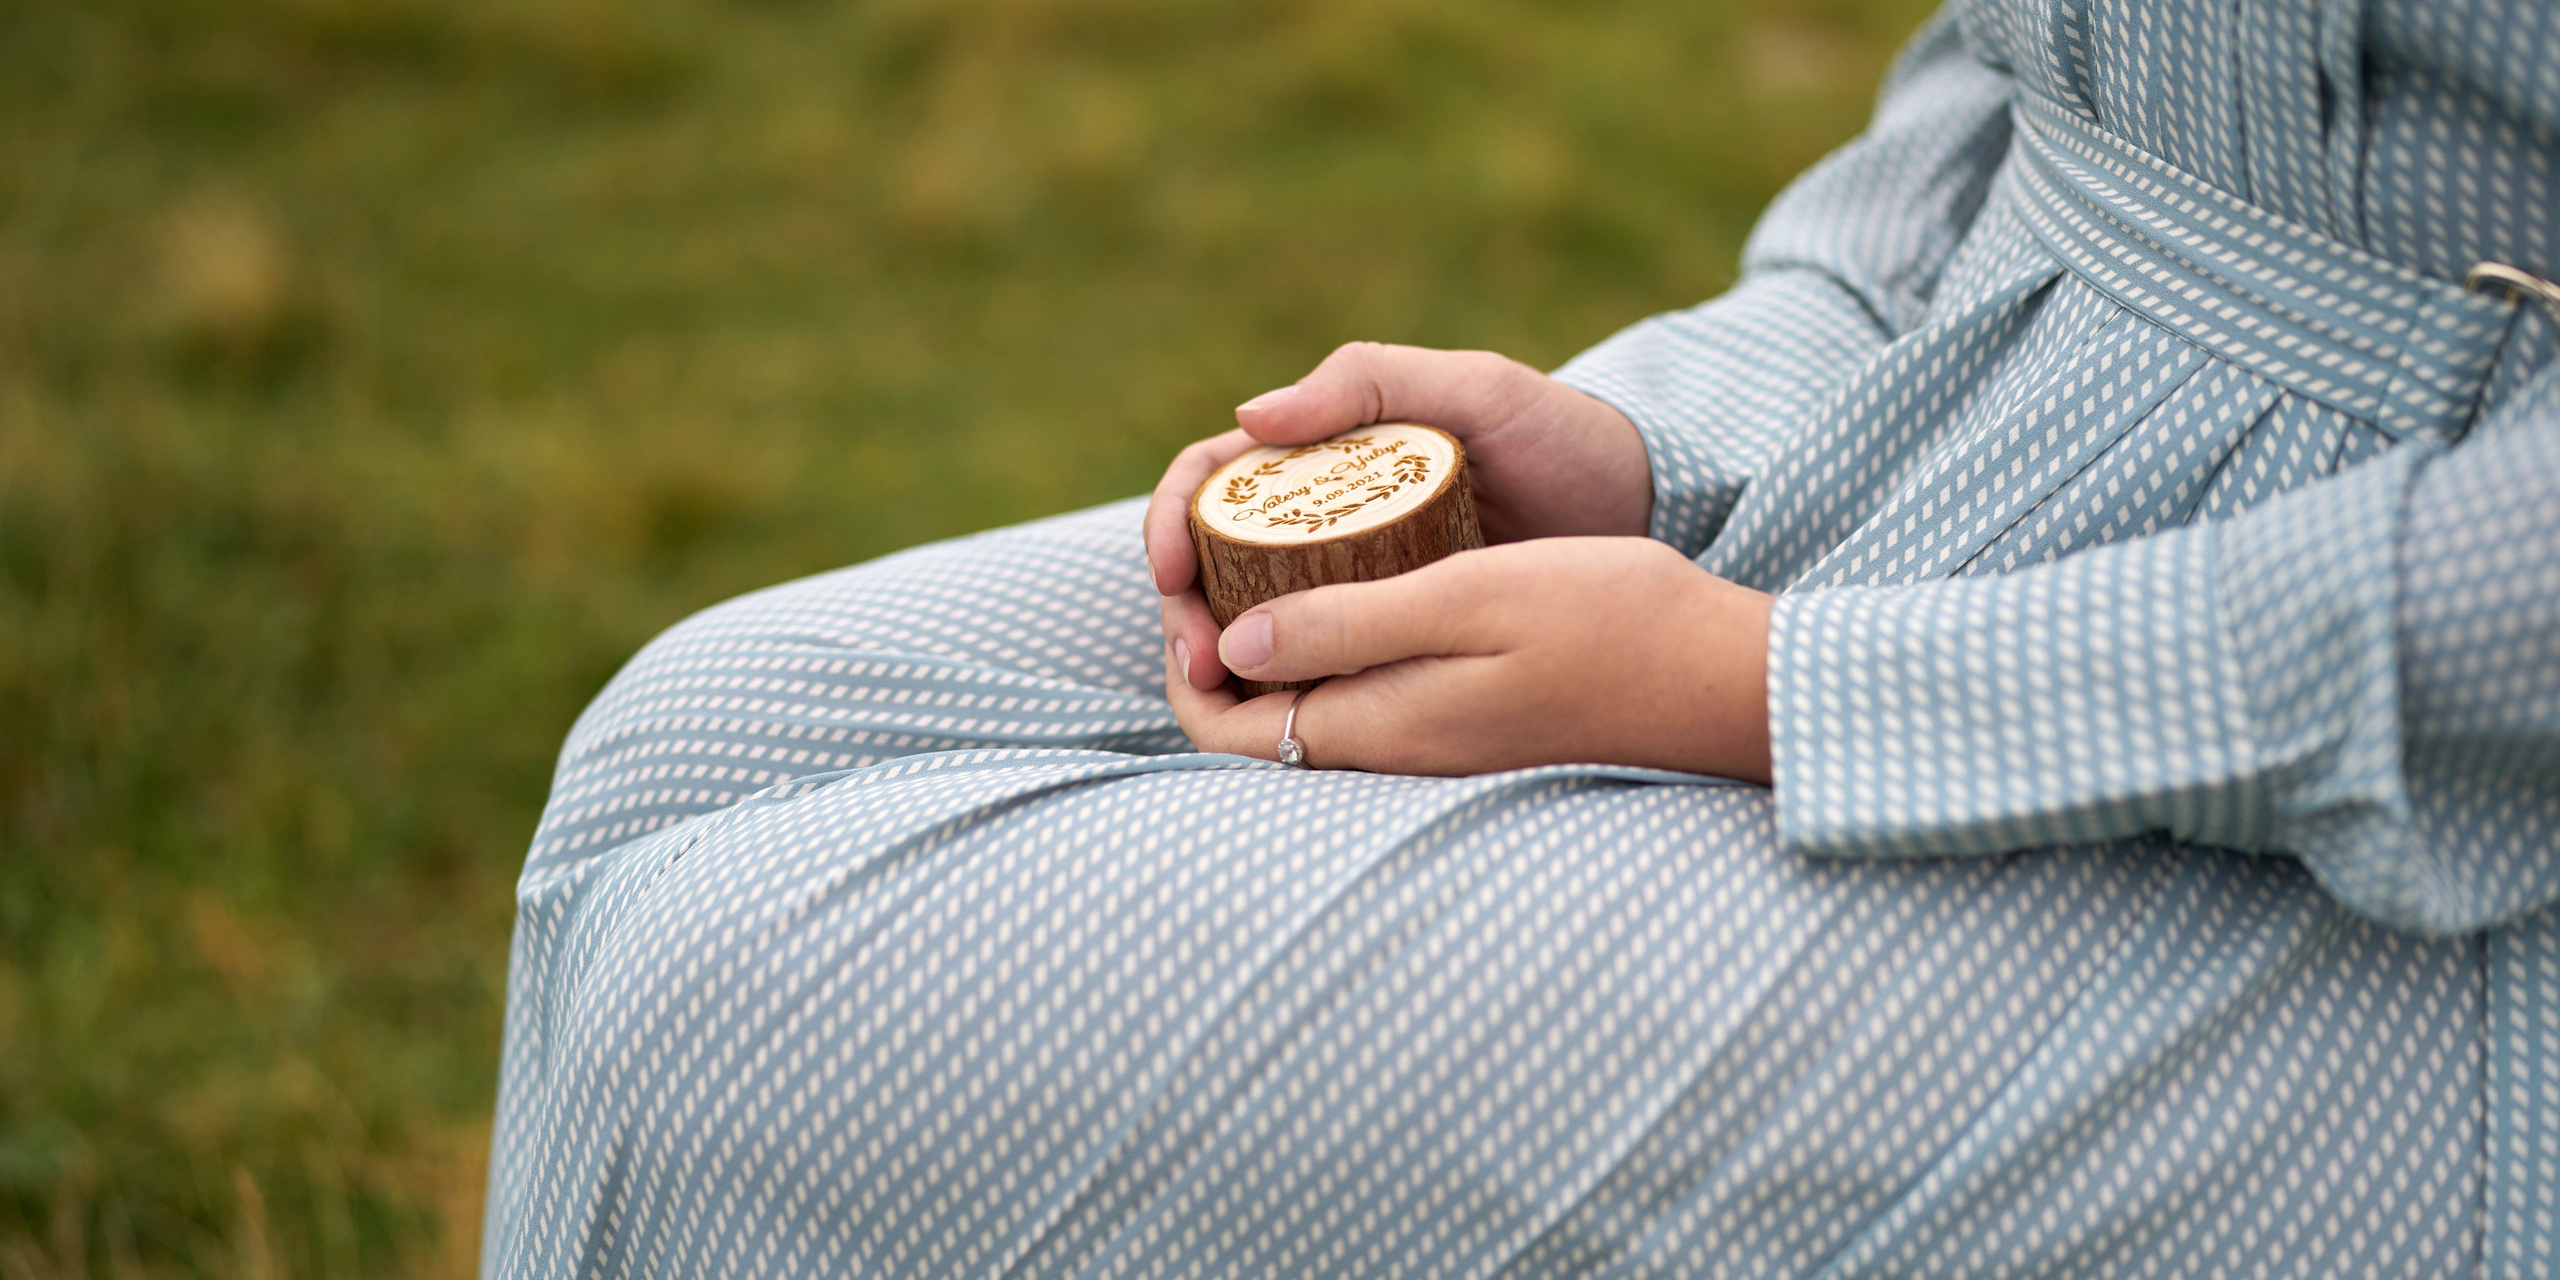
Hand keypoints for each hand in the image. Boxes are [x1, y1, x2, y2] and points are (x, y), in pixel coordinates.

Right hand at [1147, 342, 1651, 691]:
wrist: (1647, 512)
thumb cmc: (1561, 437)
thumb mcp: (1475, 389)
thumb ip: (1372, 381)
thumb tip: (1251, 416)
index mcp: (1325, 455)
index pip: (1211, 483)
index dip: (1171, 524)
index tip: (1172, 574)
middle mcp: (1325, 524)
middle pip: (1212, 566)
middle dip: (1183, 612)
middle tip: (1194, 663)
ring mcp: (1355, 587)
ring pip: (1253, 627)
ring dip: (1220, 663)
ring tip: (1221, 700)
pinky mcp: (1392, 641)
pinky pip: (1319, 672)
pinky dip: (1283, 696)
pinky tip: (1279, 722)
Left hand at [1162, 537, 1773, 780]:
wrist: (1719, 672)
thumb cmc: (1607, 622)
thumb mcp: (1468, 599)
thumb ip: (1348, 627)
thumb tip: (1234, 644)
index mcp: (1374, 726)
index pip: (1221, 724)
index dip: (1182, 654)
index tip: (1186, 572)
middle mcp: (1388, 747)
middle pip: (1251, 713)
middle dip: (1212, 635)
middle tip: (1215, 544)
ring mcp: (1425, 737)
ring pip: (1302, 695)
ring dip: (1266, 627)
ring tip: (1266, 538)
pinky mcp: (1460, 716)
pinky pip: (1358, 682)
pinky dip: (1326, 628)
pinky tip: (1346, 562)